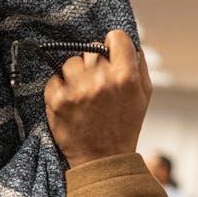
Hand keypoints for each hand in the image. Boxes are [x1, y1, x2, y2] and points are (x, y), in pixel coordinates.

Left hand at [44, 28, 150, 166]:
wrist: (103, 159)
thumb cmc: (124, 126)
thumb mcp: (143, 96)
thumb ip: (138, 65)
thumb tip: (128, 43)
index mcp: (126, 76)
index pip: (116, 37)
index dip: (113, 45)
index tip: (111, 56)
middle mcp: (102, 80)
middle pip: (91, 49)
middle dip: (94, 63)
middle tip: (97, 83)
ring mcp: (77, 89)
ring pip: (71, 62)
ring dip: (75, 75)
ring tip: (83, 95)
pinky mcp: (57, 100)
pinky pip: (54, 78)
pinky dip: (59, 88)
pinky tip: (70, 103)